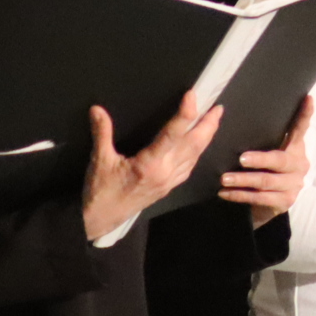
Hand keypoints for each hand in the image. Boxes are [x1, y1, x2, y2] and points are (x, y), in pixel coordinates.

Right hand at [82, 89, 222, 242]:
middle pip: (194, 144)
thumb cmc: (100, 190)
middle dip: (208, 125)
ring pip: (196, 155)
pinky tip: (200, 144)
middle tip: (219, 108)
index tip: (192, 95)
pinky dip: (198, 152)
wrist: (100, 219)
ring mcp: (170, 180)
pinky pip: (190, 166)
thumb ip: (102, 133)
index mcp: (150, 163)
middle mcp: (166, 171)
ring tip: (214, 120)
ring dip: (207, 137)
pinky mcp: (170, 186)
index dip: (185, 113)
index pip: (173, 134)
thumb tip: (96, 109)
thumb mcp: (99, 160)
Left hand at [218, 95, 312, 225]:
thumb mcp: (270, 153)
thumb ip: (265, 139)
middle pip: (279, 160)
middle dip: (259, 160)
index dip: (305, 114)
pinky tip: (225, 193)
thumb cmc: (266, 171)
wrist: (270, 205)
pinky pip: (260, 198)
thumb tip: (232, 116)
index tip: (307, 98)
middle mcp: (300, 164)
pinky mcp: (285, 201)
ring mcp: (294, 184)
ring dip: (243, 180)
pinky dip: (240, 195)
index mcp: (296, 148)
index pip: (301, 129)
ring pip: (266, 181)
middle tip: (241, 158)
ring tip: (224, 178)